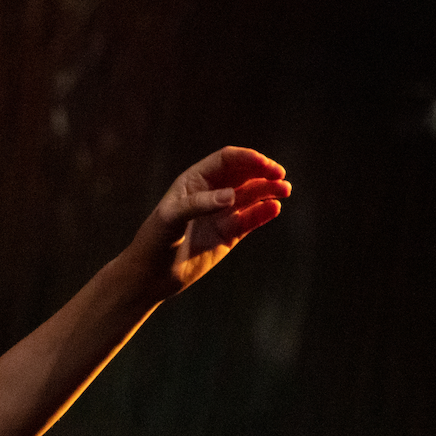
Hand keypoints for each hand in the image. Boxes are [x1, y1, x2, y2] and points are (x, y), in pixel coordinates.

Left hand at [125, 146, 290, 298]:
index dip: (247, 159)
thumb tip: (231, 196)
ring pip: (251, 196)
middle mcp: (210, 194)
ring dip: (268, 190)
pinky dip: (263, 213)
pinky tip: (274, 208)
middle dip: (263, 171)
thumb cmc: (155, 241)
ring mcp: (221, 214)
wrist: (151, 276)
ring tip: (284, 190)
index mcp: (194, 181)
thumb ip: (199, 204)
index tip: (265, 165)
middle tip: (280, 175)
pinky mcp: (228, 235)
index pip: (227, 160)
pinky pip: (250, 219)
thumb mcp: (171, 218)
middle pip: (243, 174)